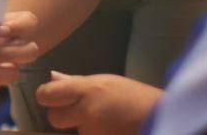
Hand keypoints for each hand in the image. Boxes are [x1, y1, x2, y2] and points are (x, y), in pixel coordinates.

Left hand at [35, 71, 162, 134]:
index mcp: (86, 90)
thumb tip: (52, 77)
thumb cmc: (136, 97)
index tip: (51, 96)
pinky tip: (106, 128)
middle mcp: (85, 112)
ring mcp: (90, 132)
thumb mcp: (107, 81)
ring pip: (71, 130)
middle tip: (75, 111)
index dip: (47, 96)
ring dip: (78, 126)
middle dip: (60, 115)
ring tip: (100, 119)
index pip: (48, 94)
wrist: (160, 119)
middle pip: (54, 117)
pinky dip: (92, 134)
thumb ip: (77, 82)